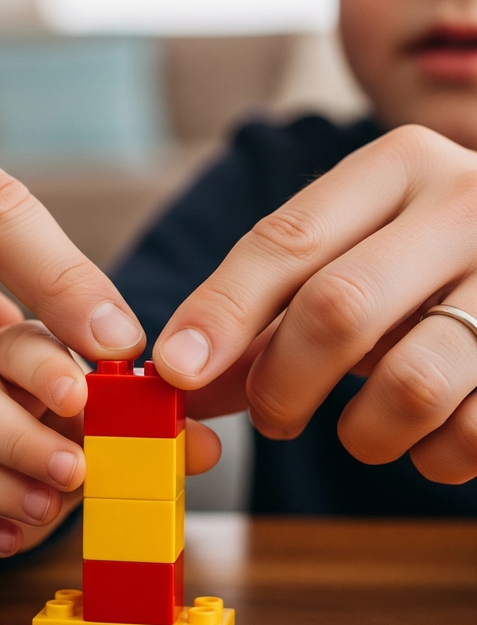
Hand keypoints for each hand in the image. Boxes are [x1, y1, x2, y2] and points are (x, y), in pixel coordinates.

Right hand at [0, 321, 218, 556]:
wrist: (7, 446)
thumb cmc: (63, 424)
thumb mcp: (106, 419)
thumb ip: (152, 430)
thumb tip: (206, 448)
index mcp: (16, 352)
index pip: (18, 345)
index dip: (44, 370)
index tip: (79, 396)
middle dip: (19, 440)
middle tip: (72, 474)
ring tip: (44, 512)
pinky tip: (8, 540)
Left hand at [153, 125, 476, 483]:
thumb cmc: (413, 271)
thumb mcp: (342, 264)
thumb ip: (264, 316)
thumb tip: (183, 377)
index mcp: (395, 169)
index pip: (285, 242)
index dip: (220, 313)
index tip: (177, 371)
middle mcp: (463, 205)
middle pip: (337, 308)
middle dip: (281, 383)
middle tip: (271, 416)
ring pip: (411, 383)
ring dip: (363, 433)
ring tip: (362, 431)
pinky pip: (471, 435)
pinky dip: (431, 455)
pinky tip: (428, 434)